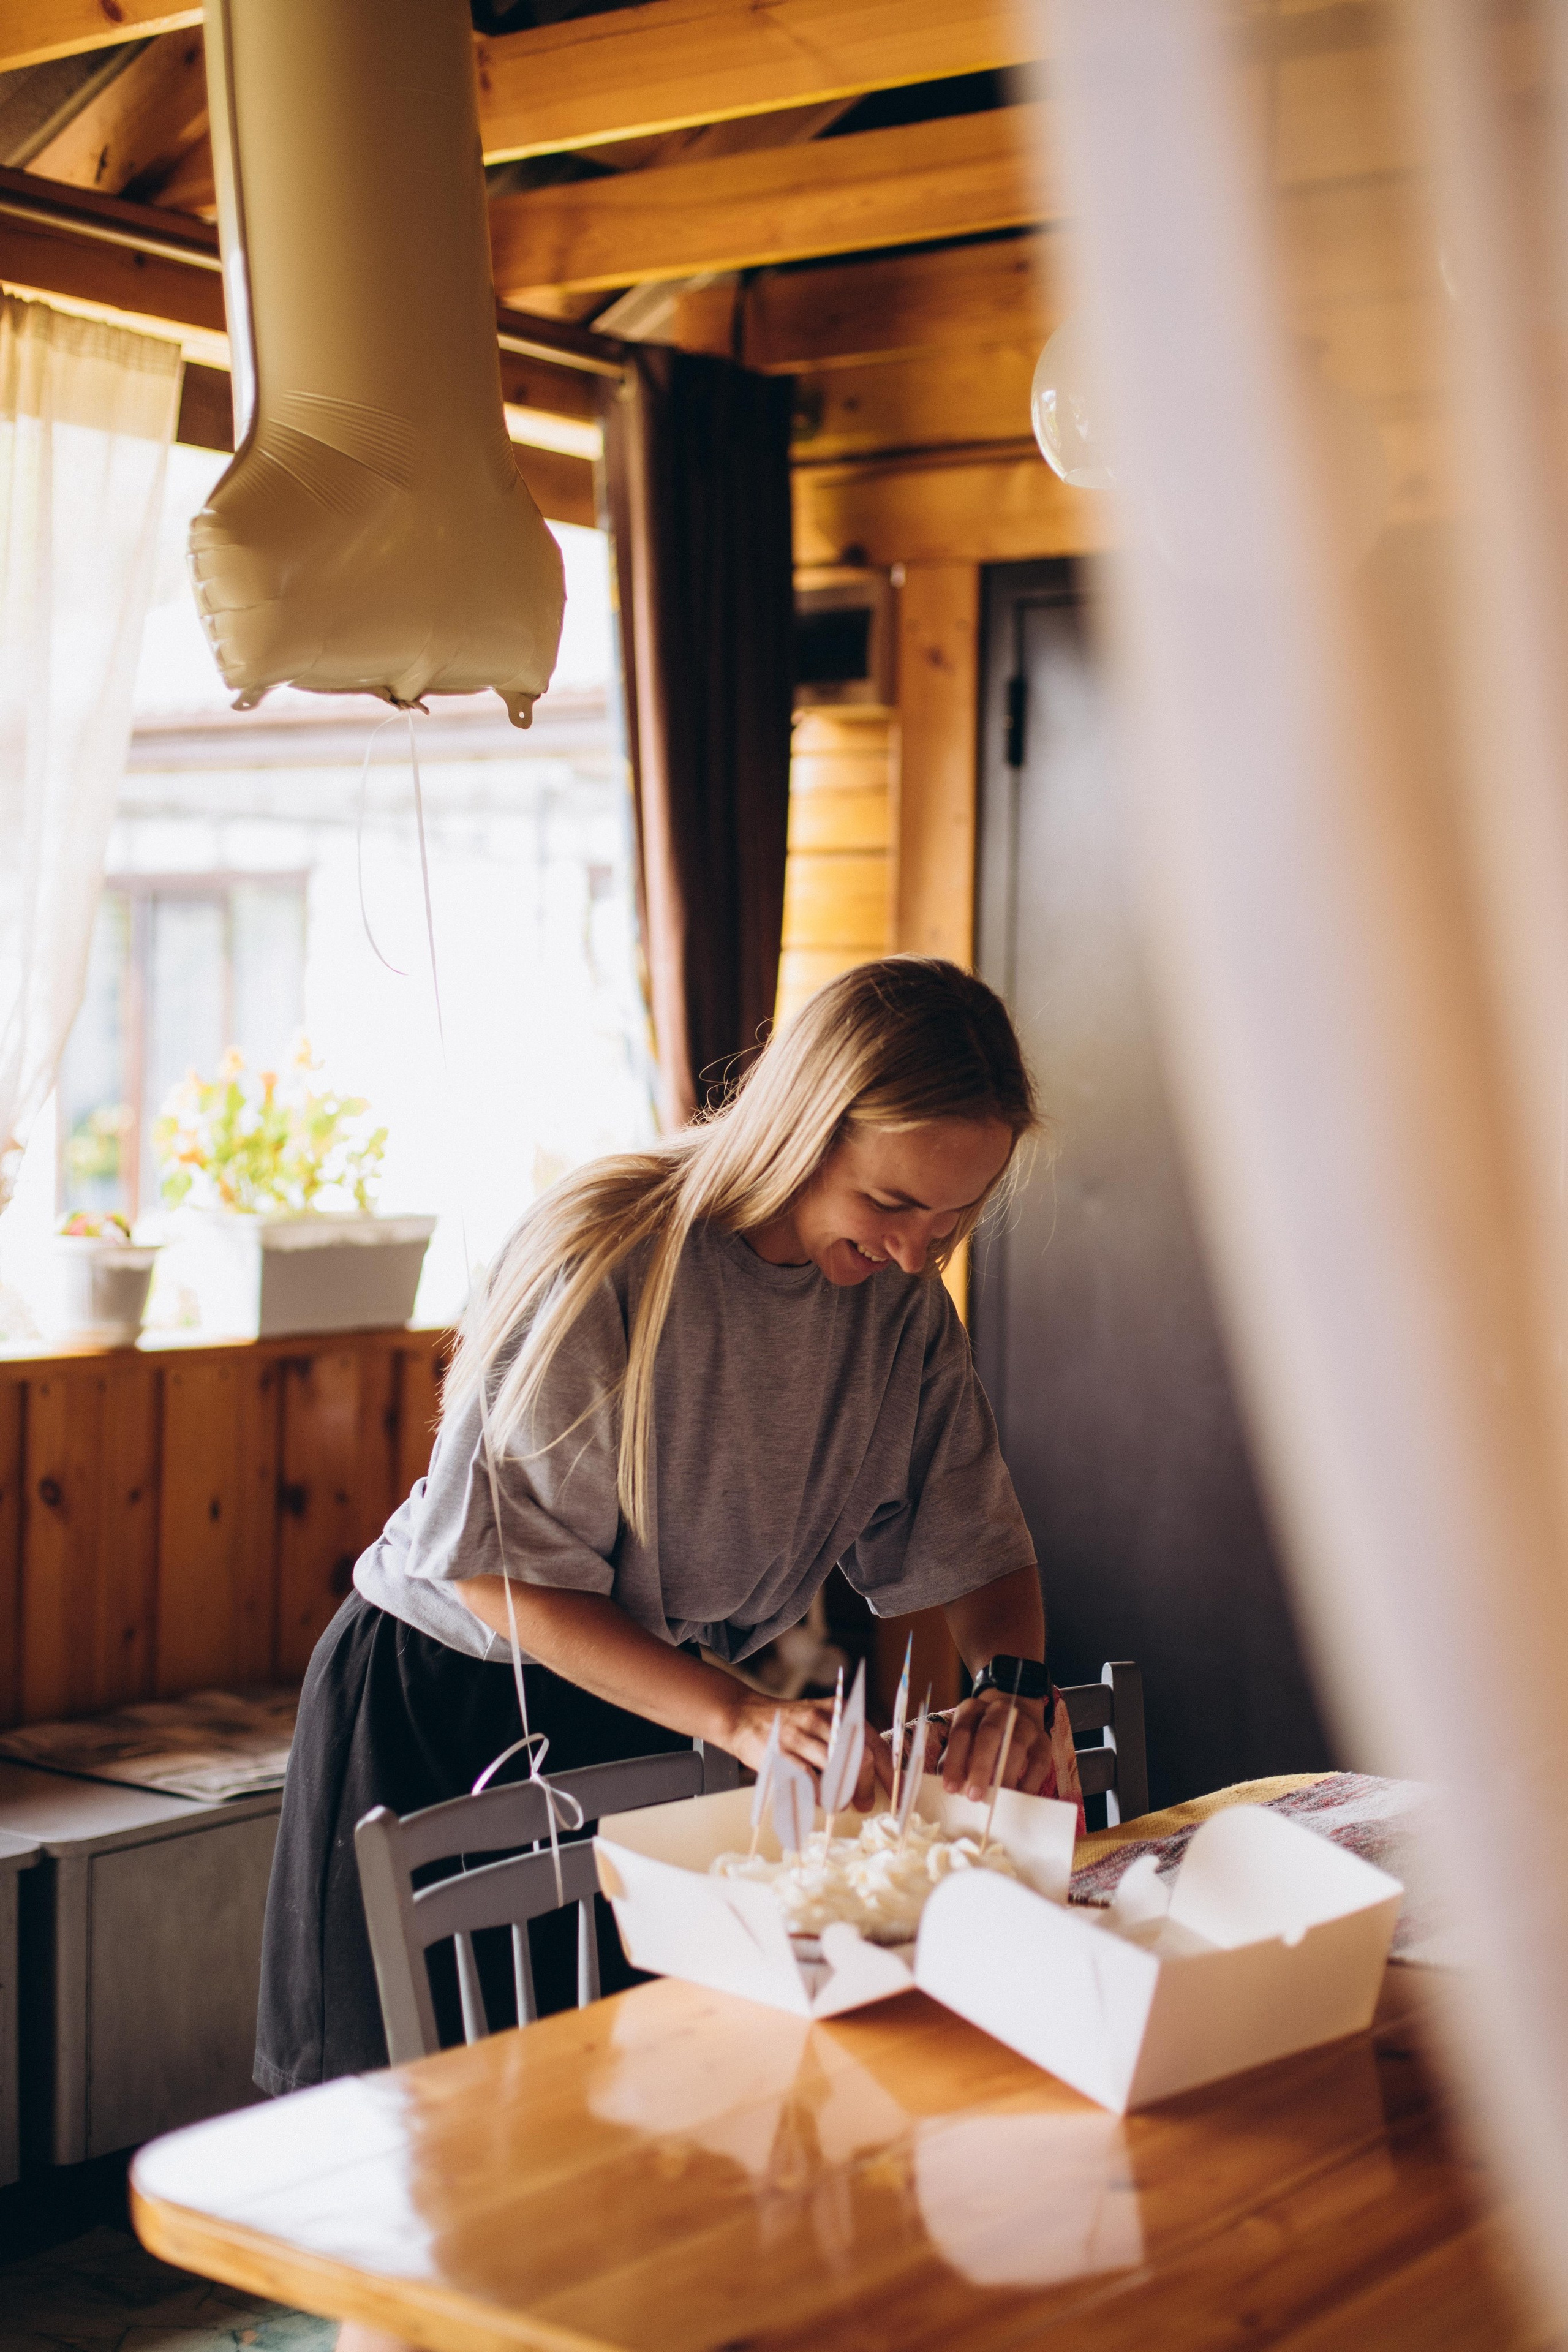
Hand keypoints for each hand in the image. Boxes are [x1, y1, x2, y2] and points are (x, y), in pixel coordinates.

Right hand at [725, 1691, 892, 1809]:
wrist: (744, 1716)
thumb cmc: (791, 1726)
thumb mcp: (823, 1722)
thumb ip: (847, 1744)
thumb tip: (874, 1781)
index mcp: (841, 1712)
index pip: (877, 1744)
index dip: (890, 1772)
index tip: (897, 1793)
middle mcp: (824, 1721)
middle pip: (862, 1759)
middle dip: (867, 1787)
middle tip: (864, 1803)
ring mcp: (802, 1737)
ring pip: (838, 1773)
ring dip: (843, 1796)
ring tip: (838, 1803)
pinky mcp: (782, 1754)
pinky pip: (810, 1782)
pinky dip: (818, 1796)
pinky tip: (816, 1799)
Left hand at [940, 1690, 1051, 1800]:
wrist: (1016, 1715)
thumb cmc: (981, 1736)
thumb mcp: (964, 1740)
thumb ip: (955, 1760)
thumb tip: (951, 1788)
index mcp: (972, 1709)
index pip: (962, 1732)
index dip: (955, 1761)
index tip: (951, 1788)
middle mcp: (999, 1711)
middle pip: (989, 1733)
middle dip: (980, 1767)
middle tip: (974, 1796)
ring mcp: (1024, 1723)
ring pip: (1016, 1745)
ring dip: (1004, 1775)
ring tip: (996, 1798)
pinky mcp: (1043, 1740)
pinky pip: (1039, 1761)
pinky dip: (1029, 1781)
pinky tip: (1018, 1795)